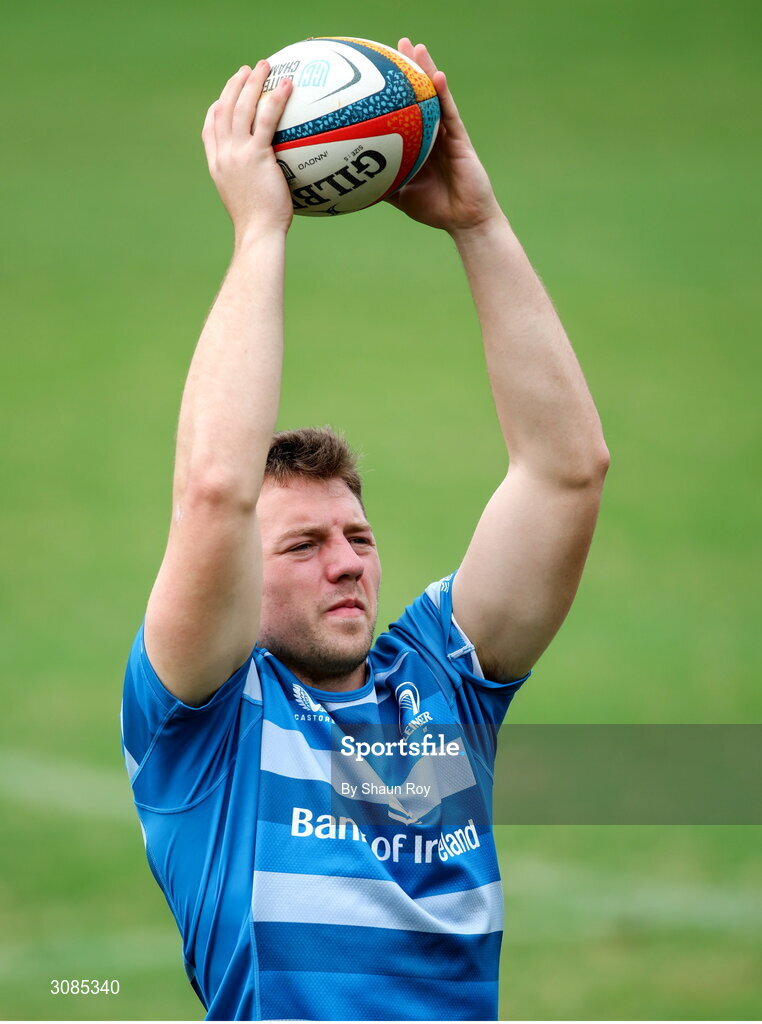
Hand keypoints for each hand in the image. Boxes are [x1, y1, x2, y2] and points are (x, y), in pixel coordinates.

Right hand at [202, 62, 293, 240]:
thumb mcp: (249, 204)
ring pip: (241, 107)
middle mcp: (223, 156)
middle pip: (223, 110)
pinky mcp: (256, 155)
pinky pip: (266, 119)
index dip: (215, 110)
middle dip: (233, 86)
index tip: (223, 99)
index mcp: (218, 167)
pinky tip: (287, 85)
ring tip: (263, 66)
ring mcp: (237, 153)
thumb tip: (273, 185)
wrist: (258, 233)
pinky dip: (275, 98)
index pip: (210, 131)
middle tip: (246, 70)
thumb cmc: (259, 227)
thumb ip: (254, 186)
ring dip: (251, 82)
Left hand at [386, 40, 501, 233]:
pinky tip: (436, 75)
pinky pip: (450, 112)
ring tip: (415, 47)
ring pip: (436, 96)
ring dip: (426, 70)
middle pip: (420, 96)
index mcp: (419, 144)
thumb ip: (381, 184)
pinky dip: (443, 94)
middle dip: (409, 70)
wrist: (464, 220)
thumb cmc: (435, 209)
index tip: (380, 71)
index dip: (395, 91)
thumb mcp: (400, 195)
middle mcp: (433, 134)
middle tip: (396, 45)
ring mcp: (448, 134)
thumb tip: (351, 181)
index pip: (406, 112)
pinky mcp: (461, 139)